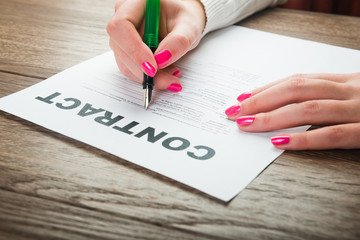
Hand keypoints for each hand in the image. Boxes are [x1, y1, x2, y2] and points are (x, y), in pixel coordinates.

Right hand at [106, 0, 205, 91]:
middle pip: (121, 48)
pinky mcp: (126, 50)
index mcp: (136, 2)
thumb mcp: (190, 26)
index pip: (122, 26)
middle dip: (144, 70)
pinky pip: (131, 68)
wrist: (183, 20)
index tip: (153, 68)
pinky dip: (147, 77)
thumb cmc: (185, 17)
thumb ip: (178, 41)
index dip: (134, 49)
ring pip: (125, 62)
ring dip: (147, 76)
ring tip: (172, 76)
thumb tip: (162, 59)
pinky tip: (166, 74)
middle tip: (169, 80)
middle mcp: (124, 17)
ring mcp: (122, 35)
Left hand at [225, 73, 359, 149]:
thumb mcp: (357, 92)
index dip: (267, 89)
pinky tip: (279, 142)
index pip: (297, 81)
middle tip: (235, 111)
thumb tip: (288, 103)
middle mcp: (350, 90)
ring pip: (309, 109)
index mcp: (345, 81)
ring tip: (246, 124)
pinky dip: (304, 138)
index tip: (242, 98)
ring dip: (273, 117)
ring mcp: (359, 110)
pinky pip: (333, 135)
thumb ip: (329, 94)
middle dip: (261, 100)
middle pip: (296, 90)